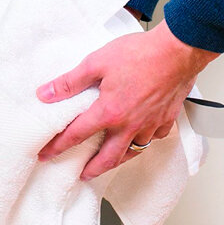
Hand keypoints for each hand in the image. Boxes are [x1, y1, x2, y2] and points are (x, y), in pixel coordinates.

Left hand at [36, 20, 218, 180]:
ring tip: (108, 163)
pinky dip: (143, 143)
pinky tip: (138, 140)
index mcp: (109, 112)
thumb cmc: (140, 53)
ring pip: (132, 151)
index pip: (77, 135)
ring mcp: (150, 124)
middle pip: (107, 157)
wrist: (178, 50)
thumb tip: (45, 94)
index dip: (58, 146)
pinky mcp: (166, 118)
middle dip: (91, 169)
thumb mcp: (95, 63)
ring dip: (117, 160)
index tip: (47, 154)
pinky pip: (152, 139)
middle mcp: (130, 124)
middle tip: (81, 174)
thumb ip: (69, 82)